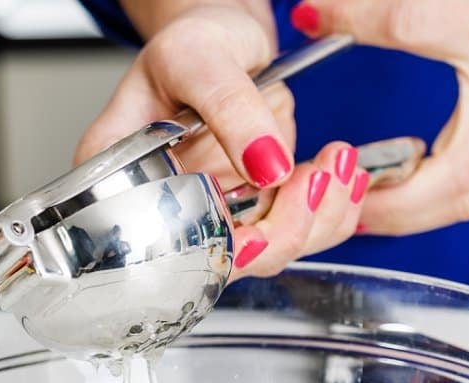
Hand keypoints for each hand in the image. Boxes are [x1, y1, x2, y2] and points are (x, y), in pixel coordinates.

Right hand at [75, 5, 372, 277]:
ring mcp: (214, 214)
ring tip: (337, 160)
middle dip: (283, 228)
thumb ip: (230, 109)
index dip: (217, 253)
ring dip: (318, 216)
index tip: (260, 235)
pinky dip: (331, 208)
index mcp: (123, 186)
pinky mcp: (255, 208)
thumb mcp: (200, 59)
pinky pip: (299, 228)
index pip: (167, 248)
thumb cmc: (193, 42)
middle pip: (227, 259)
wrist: (227, 37)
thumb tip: (267, 166)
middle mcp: (166, 211)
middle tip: (316, 176)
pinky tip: (344, 174)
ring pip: (271, 250)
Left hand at [289, 0, 468, 233]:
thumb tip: (314, 11)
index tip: (328, 196)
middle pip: (436, 211)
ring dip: (417, 192)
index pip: (411, 206)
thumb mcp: (457, 12)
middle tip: (346, 196)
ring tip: (377, 177)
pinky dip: (444, 167)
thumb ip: (379, 16)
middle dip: (387, 210)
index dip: (364, 207)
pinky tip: (426, 147)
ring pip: (460, 191)